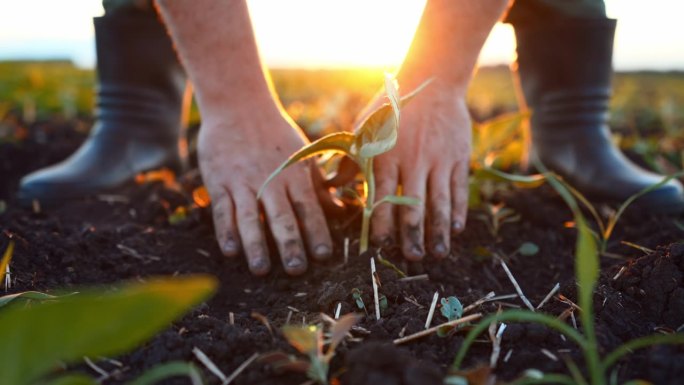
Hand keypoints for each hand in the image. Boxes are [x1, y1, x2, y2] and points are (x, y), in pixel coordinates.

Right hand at [199, 106, 332, 275]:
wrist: (238, 104)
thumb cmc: (276, 133)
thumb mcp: (303, 154)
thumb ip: (318, 185)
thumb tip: (340, 211)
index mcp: (294, 173)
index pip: (308, 207)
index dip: (316, 231)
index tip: (323, 256)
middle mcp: (270, 179)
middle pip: (281, 216)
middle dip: (290, 245)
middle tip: (296, 270)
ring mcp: (242, 181)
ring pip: (249, 217)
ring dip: (256, 245)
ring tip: (261, 269)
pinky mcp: (219, 182)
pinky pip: (221, 210)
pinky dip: (225, 231)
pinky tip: (231, 251)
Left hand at [367, 79, 470, 259]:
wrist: (431, 81)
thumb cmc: (390, 106)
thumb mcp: (364, 127)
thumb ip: (350, 158)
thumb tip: (331, 185)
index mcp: (385, 156)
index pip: (382, 198)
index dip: (382, 224)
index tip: (380, 246)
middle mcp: (412, 162)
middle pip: (412, 206)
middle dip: (412, 235)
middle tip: (412, 258)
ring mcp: (438, 160)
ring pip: (439, 202)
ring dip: (438, 231)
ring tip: (437, 254)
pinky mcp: (458, 157)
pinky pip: (458, 189)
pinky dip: (458, 211)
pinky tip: (456, 230)